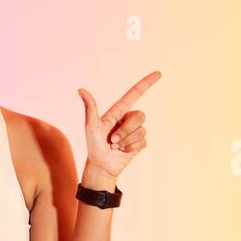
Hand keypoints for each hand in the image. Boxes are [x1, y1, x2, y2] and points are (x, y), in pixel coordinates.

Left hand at [77, 71, 159, 185]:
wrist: (101, 166)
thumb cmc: (94, 145)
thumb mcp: (91, 126)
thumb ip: (90, 107)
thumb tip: (81, 90)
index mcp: (118, 111)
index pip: (135, 94)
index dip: (146, 83)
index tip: (159, 74)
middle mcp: (127, 119)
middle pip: (140, 116)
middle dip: (126, 130)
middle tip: (113, 140)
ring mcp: (134, 131)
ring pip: (141, 130)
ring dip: (127, 141)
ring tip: (115, 146)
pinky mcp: (139, 143)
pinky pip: (143, 142)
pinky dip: (131, 148)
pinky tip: (123, 151)